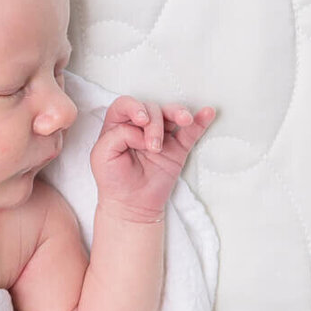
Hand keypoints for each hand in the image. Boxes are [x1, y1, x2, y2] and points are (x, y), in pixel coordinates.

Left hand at [91, 97, 215, 221]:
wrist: (131, 205)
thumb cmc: (113, 179)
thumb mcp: (102, 155)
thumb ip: (117, 135)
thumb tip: (141, 130)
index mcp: (118, 125)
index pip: (126, 105)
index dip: (135, 107)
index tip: (142, 120)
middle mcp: (140, 127)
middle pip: (151, 109)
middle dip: (155, 124)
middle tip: (154, 146)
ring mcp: (161, 136)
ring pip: (171, 114)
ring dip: (178, 114)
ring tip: (185, 121)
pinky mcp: (177, 148)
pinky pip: (190, 132)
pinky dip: (200, 121)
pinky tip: (208, 113)